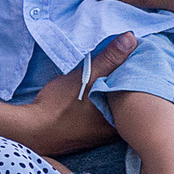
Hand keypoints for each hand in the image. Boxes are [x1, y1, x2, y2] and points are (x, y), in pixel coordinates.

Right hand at [17, 33, 132, 153]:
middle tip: (128, 64)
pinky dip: (103, 102)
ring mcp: (101, 135)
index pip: (140, 96)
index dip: (141, 77)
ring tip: (114, 74)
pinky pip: (104, 114)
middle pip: (129, 102)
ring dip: (114, 94)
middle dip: (129, 84)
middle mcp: (115, 131)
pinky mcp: (89, 134)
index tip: (139, 61)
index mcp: (119, 120)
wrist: (32, 130)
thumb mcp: (86, 77)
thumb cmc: (59, 107)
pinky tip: (97, 91)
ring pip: (116, 109)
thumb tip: (131, 39)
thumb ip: (109, 59)